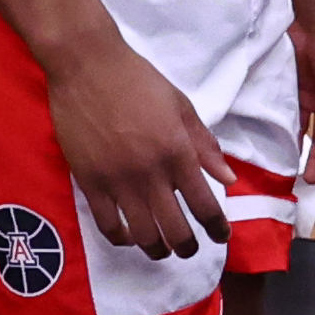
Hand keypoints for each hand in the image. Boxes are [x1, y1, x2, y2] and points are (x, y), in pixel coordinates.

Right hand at [35, 30, 227, 261]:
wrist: (86, 65)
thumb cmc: (138, 80)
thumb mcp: (181, 106)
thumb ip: (205, 146)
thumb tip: (228, 180)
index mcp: (177, 152)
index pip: (205, 204)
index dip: (217, 228)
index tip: (221, 237)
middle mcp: (150, 173)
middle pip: (175, 229)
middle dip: (188, 247)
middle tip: (190, 249)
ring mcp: (118, 180)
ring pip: (142, 234)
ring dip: (157, 249)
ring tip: (162, 249)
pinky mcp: (89, 181)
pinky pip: (107, 224)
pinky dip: (121, 238)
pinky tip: (129, 237)